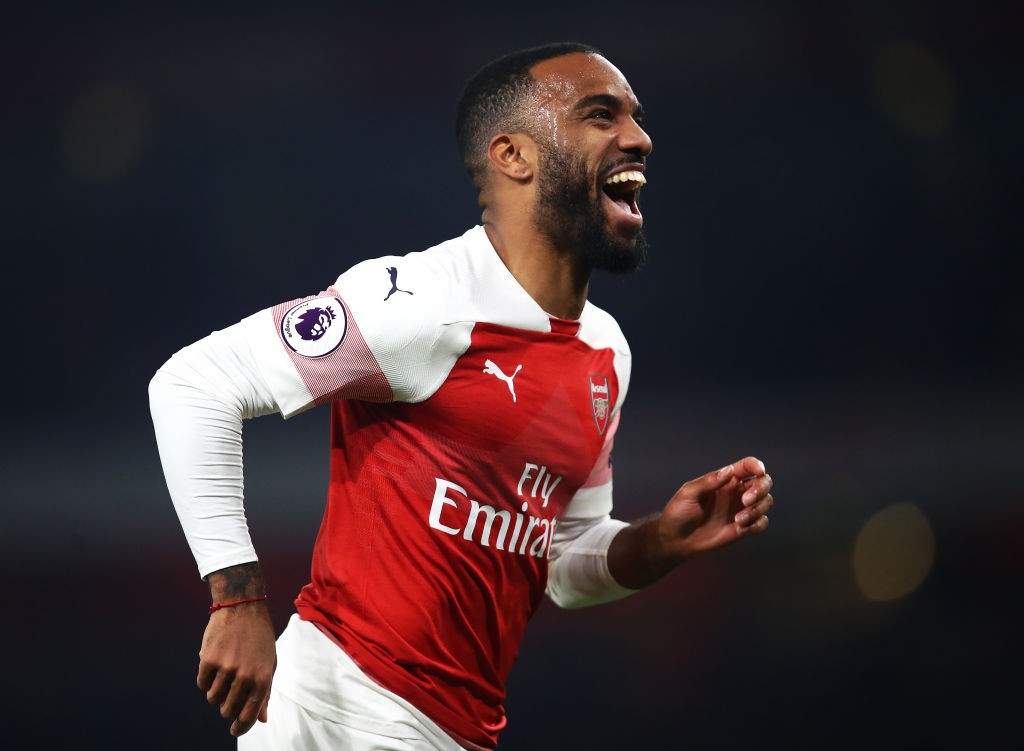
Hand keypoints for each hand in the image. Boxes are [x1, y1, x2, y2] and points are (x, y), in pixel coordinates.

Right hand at [196, 601, 276, 736]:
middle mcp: (245, 676)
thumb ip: (265, 692)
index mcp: (263, 679)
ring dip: (216, 691)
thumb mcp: (270, 663)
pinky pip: (202, 683)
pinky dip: (206, 679)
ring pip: (213, 698)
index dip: (240, 727)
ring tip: (223, 674)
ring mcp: (226, 668)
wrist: (243, 607)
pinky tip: (214, 665)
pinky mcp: (208, 660)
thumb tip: (262, 719)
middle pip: (227, 710)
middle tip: (229, 693)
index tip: (235, 730)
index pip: (249, 716)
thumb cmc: (260, 637)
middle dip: (227, 706)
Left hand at [657, 456, 772, 559]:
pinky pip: (762, 523)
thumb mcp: (689, 493)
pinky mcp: (743, 528)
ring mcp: (741, 510)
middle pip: (763, 482)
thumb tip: (729, 470)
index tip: (759, 472)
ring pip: (766, 502)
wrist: (676, 539)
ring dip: (758, 509)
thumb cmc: (679, 512)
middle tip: (746, 500)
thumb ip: (708, 482)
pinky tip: (739, 528)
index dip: (756, 466)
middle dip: (761, 489)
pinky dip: (756, 524)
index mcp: (725, 480)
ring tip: (738, 519)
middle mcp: (736, 492)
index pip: (747, 466)